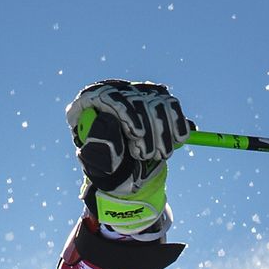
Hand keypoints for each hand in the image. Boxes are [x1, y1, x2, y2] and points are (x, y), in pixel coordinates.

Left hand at [66, 79, 192, 235]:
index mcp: (90, 104)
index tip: (137, 135)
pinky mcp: (156, 100)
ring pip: (158, 101)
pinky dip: (178, 125)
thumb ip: (98, 149)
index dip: (126, 113)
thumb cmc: (106, 169)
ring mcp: (137, 95)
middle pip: (137, 99)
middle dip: (148, 132)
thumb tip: (107, 121)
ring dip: (164, 133)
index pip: (110, 96)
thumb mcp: (97, 167)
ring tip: (159, 155)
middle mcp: (114, 94)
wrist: (125, 174)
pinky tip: (178, 141)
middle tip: (146, 156)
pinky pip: (172, 105)